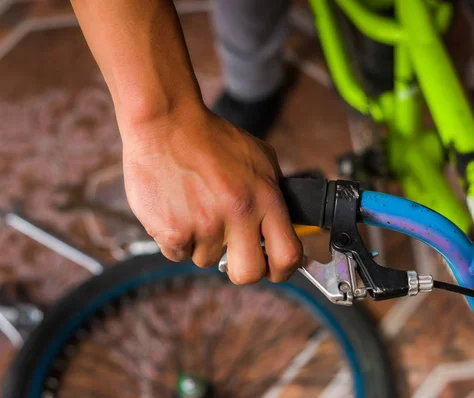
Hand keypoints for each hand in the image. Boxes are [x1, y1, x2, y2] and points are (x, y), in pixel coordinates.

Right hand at [120, 104, 302, 283]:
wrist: (166, 123)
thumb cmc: (213, 139)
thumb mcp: (260, 158)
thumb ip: (274, 191)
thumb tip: (284, 223)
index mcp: (265, 198)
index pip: (288, 254)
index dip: (283, 271)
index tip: (274, 270)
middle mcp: (238, 215)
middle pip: (248, 274)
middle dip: (241, 269)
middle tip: (232, 254)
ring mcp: (204, 226)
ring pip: (206, 260)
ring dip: (202, 242)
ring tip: (194, 208)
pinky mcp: (172, 232)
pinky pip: (178, 253)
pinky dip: (176, 238)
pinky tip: (176, 209)